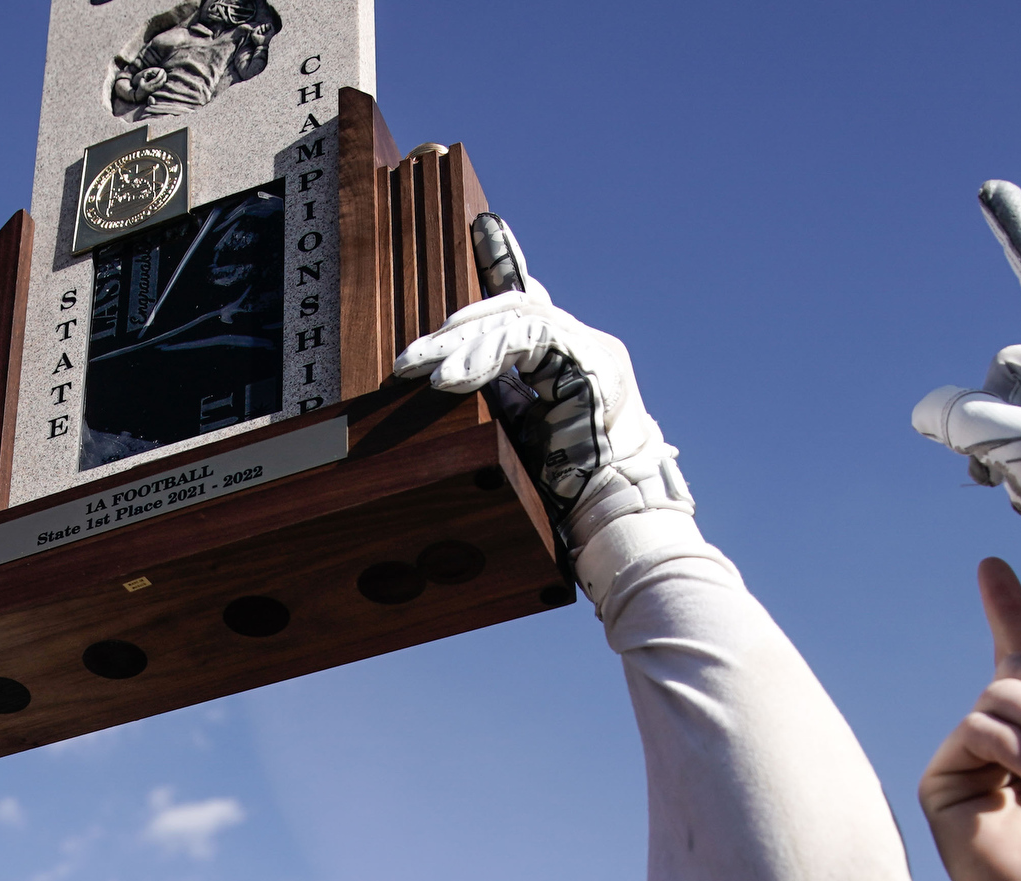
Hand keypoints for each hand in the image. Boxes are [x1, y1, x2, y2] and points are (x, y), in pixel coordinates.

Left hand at [392, 215, 689, 576]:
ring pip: (520, 316)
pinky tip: (456, 378)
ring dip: (464, 343)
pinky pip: (532, 339)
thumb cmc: (568, 485)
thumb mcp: (521, 430)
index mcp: (570, 358)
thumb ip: (501, 394)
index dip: (506, 260)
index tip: (484, 227)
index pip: (531, 299)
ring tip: (425, 371)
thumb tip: (457, 374)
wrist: (609, 513)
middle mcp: (587, 344)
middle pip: (515, 306)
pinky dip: (489, 354)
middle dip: (458, 327)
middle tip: (410, 357)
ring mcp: (595, 351)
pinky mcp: (593, 364)